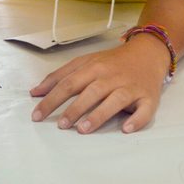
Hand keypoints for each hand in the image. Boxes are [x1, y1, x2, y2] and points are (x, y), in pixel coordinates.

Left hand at [30, 35, 169, 134]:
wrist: (147, 54)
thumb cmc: (111, 62)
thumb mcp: (84, 62)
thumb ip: (60, 76)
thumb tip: (35, 92)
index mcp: (93, 67)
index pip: (68, 83)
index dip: (52, 99)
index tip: (37, 114)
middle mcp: (111, 77)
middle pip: (90, 92)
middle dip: (74, 109)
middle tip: (60, 125)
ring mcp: (130, 87)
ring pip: (114, 101)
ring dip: (98, 115)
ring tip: (82, 129)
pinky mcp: (148, 98)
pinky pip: (144, 111)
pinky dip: (136, 120)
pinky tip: (126, 128)